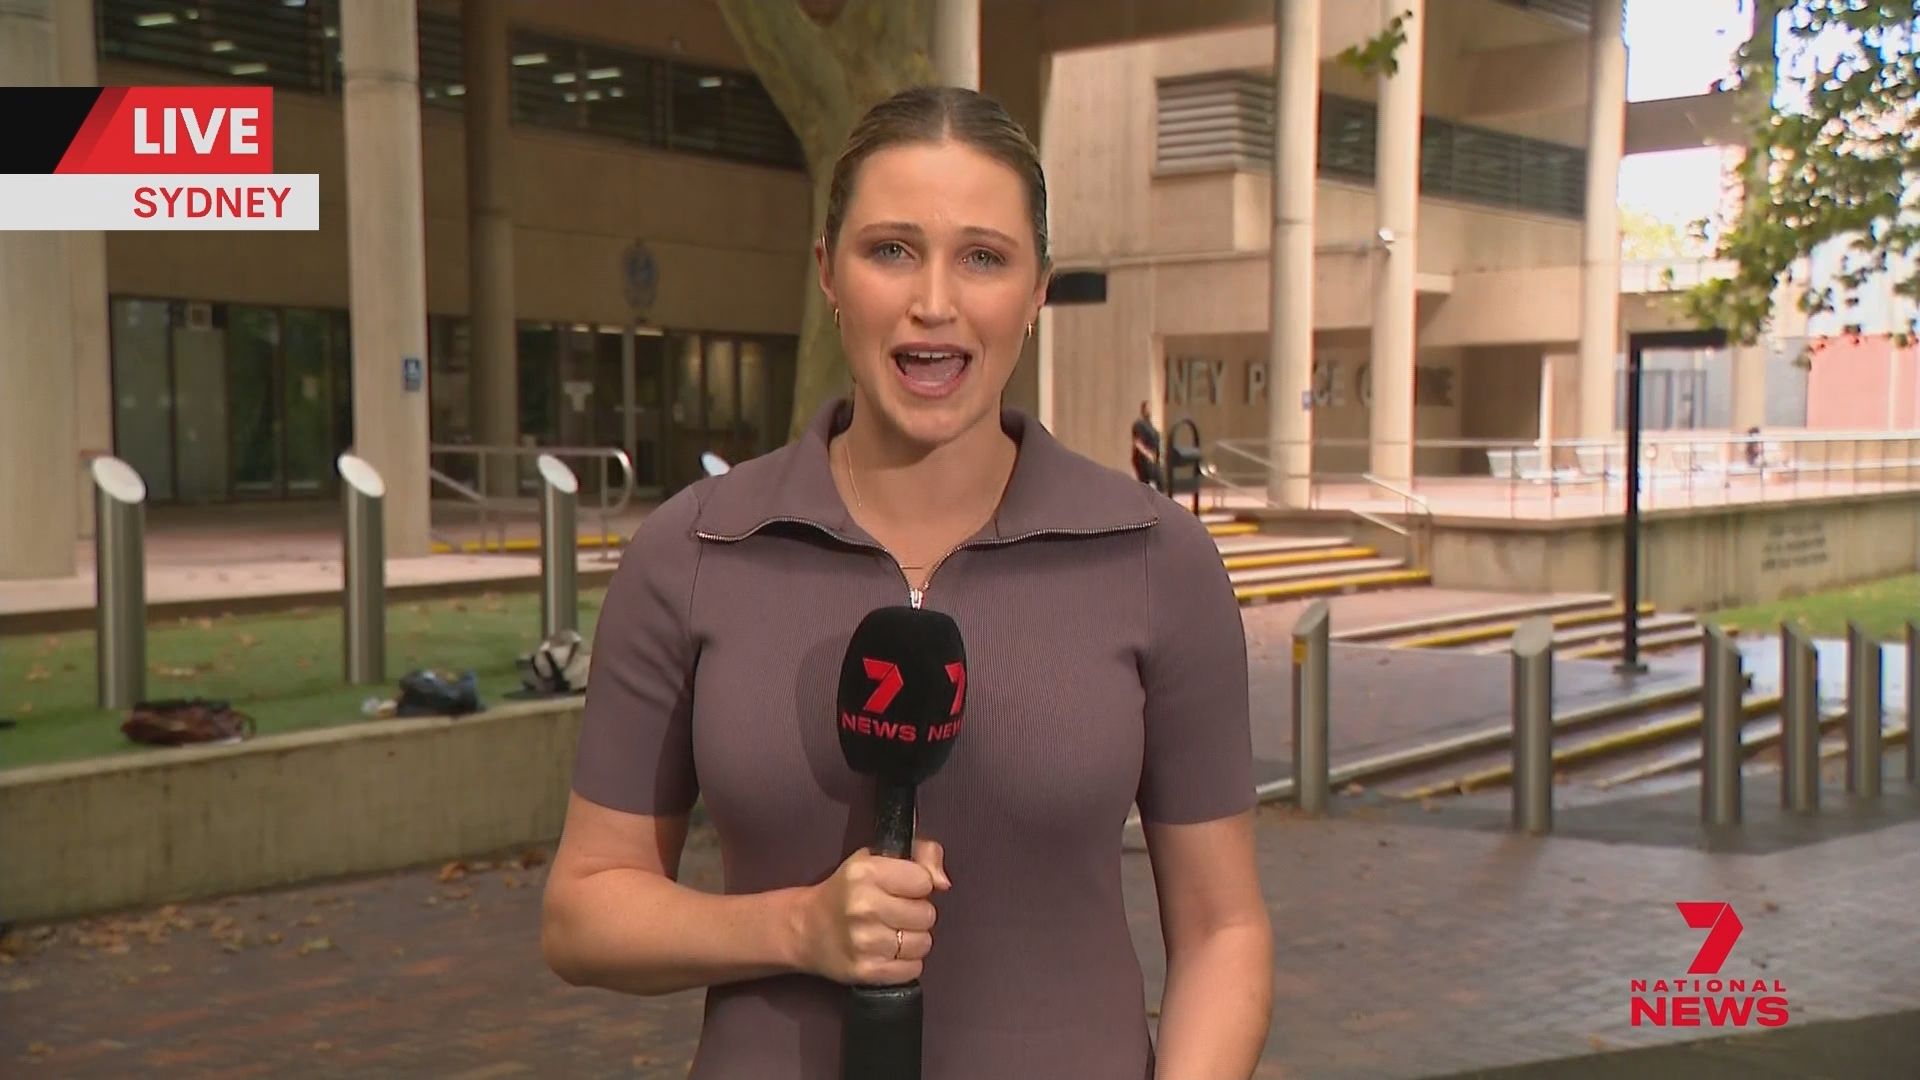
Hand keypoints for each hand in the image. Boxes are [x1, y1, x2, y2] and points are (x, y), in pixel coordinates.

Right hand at [798, 839, 950, 985]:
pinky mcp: (866, 971)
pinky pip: (913, 969)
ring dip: (913, 939)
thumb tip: (944, 883)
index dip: (918, 885)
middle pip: (927, 914)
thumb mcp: (876, 858)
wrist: (806, 928)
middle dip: (916, 913)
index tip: (903, 888)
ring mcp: (864, 942)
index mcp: (866, 872)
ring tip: (891, 932)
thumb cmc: (847, 890)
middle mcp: (864, 906)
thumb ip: (921, 855)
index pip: (924, 880)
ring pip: (923, 943)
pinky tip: (887, 952)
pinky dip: (905, 963)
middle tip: (895, 912)